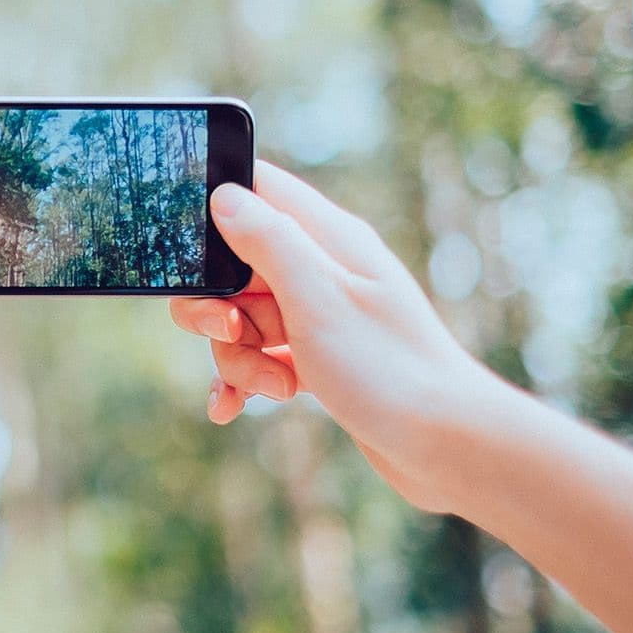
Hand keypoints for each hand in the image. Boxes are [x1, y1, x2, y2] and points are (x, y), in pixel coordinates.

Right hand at [169, 161, 513, 512]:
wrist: (447, 446)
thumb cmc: (389, 369)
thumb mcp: (317, 298)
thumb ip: (268, 242)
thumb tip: (223, 194)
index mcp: (328, 238)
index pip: (257, 186)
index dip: (212, 202)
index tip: (185, 245)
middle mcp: (322, 269)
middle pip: (233, 264)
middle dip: (215, 304)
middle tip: (232, 330)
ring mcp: (319, 315)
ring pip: (242, 318)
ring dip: (237, 356)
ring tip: (275, 386)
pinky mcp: (318, 357)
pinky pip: (259, 356)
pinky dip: (243, 380)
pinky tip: (230, 409)